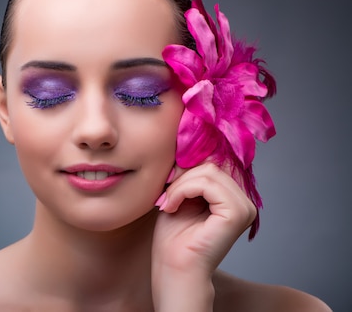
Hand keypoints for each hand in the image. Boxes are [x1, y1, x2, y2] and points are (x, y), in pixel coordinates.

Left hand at [151, 162, 256, 310]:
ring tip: (168, 203)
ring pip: (208, 171)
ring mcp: (245, 207)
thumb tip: (189, 143)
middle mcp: (245, 200)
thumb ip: (190, 172)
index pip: (213, 161)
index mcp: (233, 196)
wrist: (173, 267)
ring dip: (179, 185)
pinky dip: (183, 190)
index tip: (167, 183)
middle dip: (181, 176)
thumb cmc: (173, 236)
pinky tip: (172, 206)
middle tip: (165, 197)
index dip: (186, 166)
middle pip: (210, 163)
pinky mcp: (238, 213)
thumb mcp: (180, 194)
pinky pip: (207, 183)